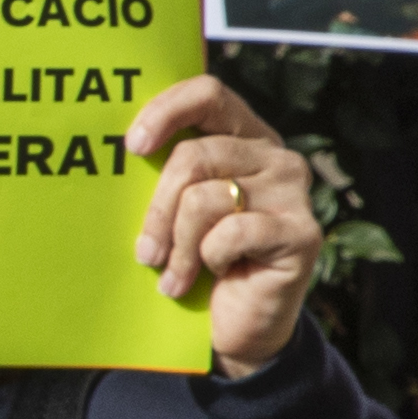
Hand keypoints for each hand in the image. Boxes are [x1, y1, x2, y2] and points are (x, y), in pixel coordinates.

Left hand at [126, 74, 321, 371]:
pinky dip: (209, 259)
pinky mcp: (301, 233)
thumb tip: (116, 149)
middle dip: (156, 209)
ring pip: (204, 198)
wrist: (236, 323)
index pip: (208, 94)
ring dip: (177, 244)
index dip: (166, 111)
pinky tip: (214, 274)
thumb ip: (161, 173)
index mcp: (244, 137)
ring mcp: (294, 193)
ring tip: (173, 272)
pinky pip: (231, 233)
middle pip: (194, 155)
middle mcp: (276, 157)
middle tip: (145, 250)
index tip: (132, 146)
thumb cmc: (195, 259)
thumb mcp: (173, 209)